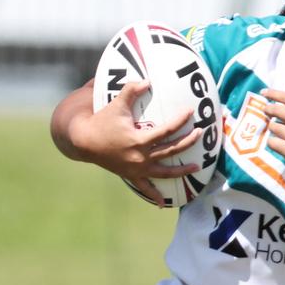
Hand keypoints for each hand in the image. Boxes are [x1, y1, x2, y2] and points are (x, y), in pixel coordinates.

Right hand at [70, 81, 202, 206]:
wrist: (85, 141)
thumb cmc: (102, 121)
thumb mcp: (117, 104)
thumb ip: (131, 90)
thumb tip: (147, 80)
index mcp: (140, 140)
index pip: (166, 130)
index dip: (179, 121)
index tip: (189, 113)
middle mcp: (141, 157)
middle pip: (170, 151)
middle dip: (187, 143)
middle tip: (199, 134)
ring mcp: (137, 169)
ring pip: (164, 172)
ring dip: (180, 171)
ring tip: (196, 168)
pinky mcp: (131, 176)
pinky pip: (145, 188)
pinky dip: (154, 195)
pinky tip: (162, 204)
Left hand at [262, 77, 284, 177]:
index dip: (274, 94)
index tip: (264, 92)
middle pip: (279, 111)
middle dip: (269, 109)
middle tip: (266, 110)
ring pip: (274, 126)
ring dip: (273, 127)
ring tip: (280, 130)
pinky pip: (273, 142)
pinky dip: (273, 141)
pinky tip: (280, 143)